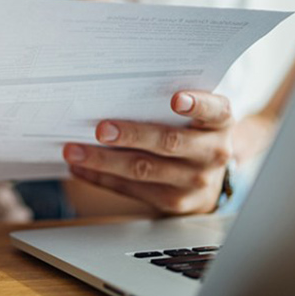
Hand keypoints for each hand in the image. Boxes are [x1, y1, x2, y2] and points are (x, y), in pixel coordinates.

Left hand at [64, 91, 233, 215]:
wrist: (210, 177)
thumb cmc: (193, 133)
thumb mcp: (197, 116)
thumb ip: (170, 104)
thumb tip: (115, 93)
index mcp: (220, 123)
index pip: (214, 111)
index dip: (197, 105)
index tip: (176, 99)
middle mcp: (212, 153)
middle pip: (169, 142)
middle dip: (131, 135)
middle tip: (101, 129)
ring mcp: (194, 181)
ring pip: (144, 170)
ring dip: (103, 161)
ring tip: (75, 151)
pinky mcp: (174, 202)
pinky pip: (131, 189)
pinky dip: (101, 178)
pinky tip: (80, 168)